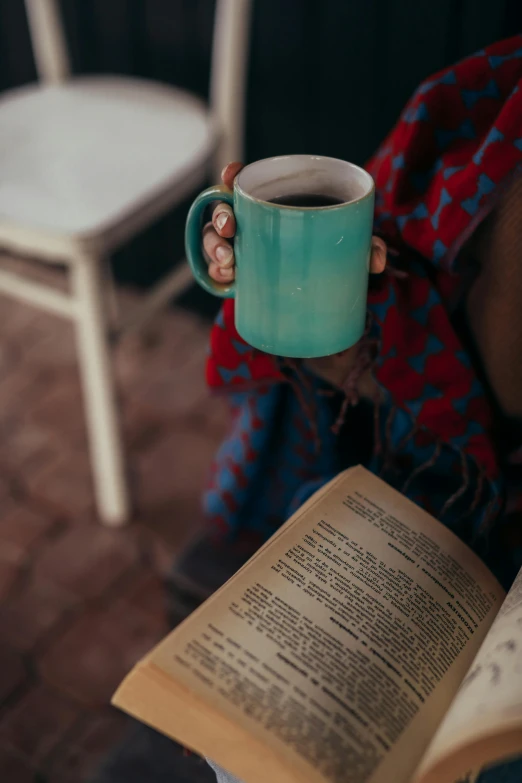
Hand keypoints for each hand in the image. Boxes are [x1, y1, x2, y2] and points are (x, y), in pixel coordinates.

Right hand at [204, 162, 387, 282]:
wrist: (330, 286)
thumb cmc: (336, 250)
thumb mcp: (353, 244)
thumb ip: (367, 245)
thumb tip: (376, 258)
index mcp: (275, 202)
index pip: (245, 181)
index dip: (232, 176)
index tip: (231, 176)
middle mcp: (252, 221)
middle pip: (224, 211)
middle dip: (220, 218)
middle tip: (232, 231)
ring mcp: (244, 248)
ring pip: (216, 240)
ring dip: (214, 248)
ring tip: (229, 263)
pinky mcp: (243, 275)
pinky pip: (219, 271)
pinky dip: (217, 275)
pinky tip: (224, 280)